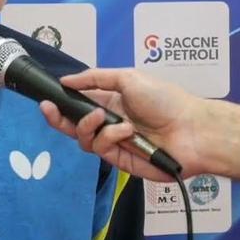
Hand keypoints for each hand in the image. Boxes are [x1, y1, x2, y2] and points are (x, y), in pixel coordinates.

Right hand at [39, 68, 210, 181]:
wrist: (192, 129)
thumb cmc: (165, 99)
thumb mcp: (128, 78)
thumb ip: (95, 79)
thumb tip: (67, 80)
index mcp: (110, 102)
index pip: (78, 104)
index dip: (61, 103)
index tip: (47, 99)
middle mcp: (109, 123)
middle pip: (74, 126)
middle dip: (58, 119)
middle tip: (49, 110)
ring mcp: (114, 143)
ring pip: (84, 139)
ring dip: (90, 125)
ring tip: (107, 118)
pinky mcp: (120, 161)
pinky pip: (102, 149)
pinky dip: (110, 137)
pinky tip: (126, 131)